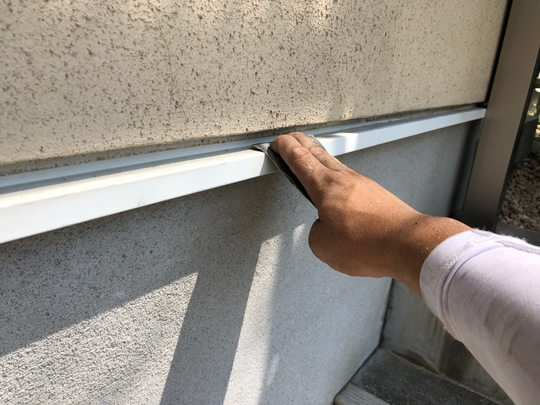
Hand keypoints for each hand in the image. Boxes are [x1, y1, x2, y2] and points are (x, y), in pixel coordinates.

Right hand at [270, 132, 469, 295]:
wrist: (409, 243)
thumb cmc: (367, 244)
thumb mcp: (323, 245)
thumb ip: (317, 232)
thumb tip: (326, 226)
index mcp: (325, 187)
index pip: (300, 160)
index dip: (286, 149)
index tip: (278, 142)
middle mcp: (344, 179)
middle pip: (318, 154)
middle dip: (301, 144)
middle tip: (292, 138)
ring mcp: (363, 184)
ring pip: (336, 165)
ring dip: (321, 159)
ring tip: (313, 159)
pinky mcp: (377, 194)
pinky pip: (352, 180)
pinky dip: (339, 178)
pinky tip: (340, 188)